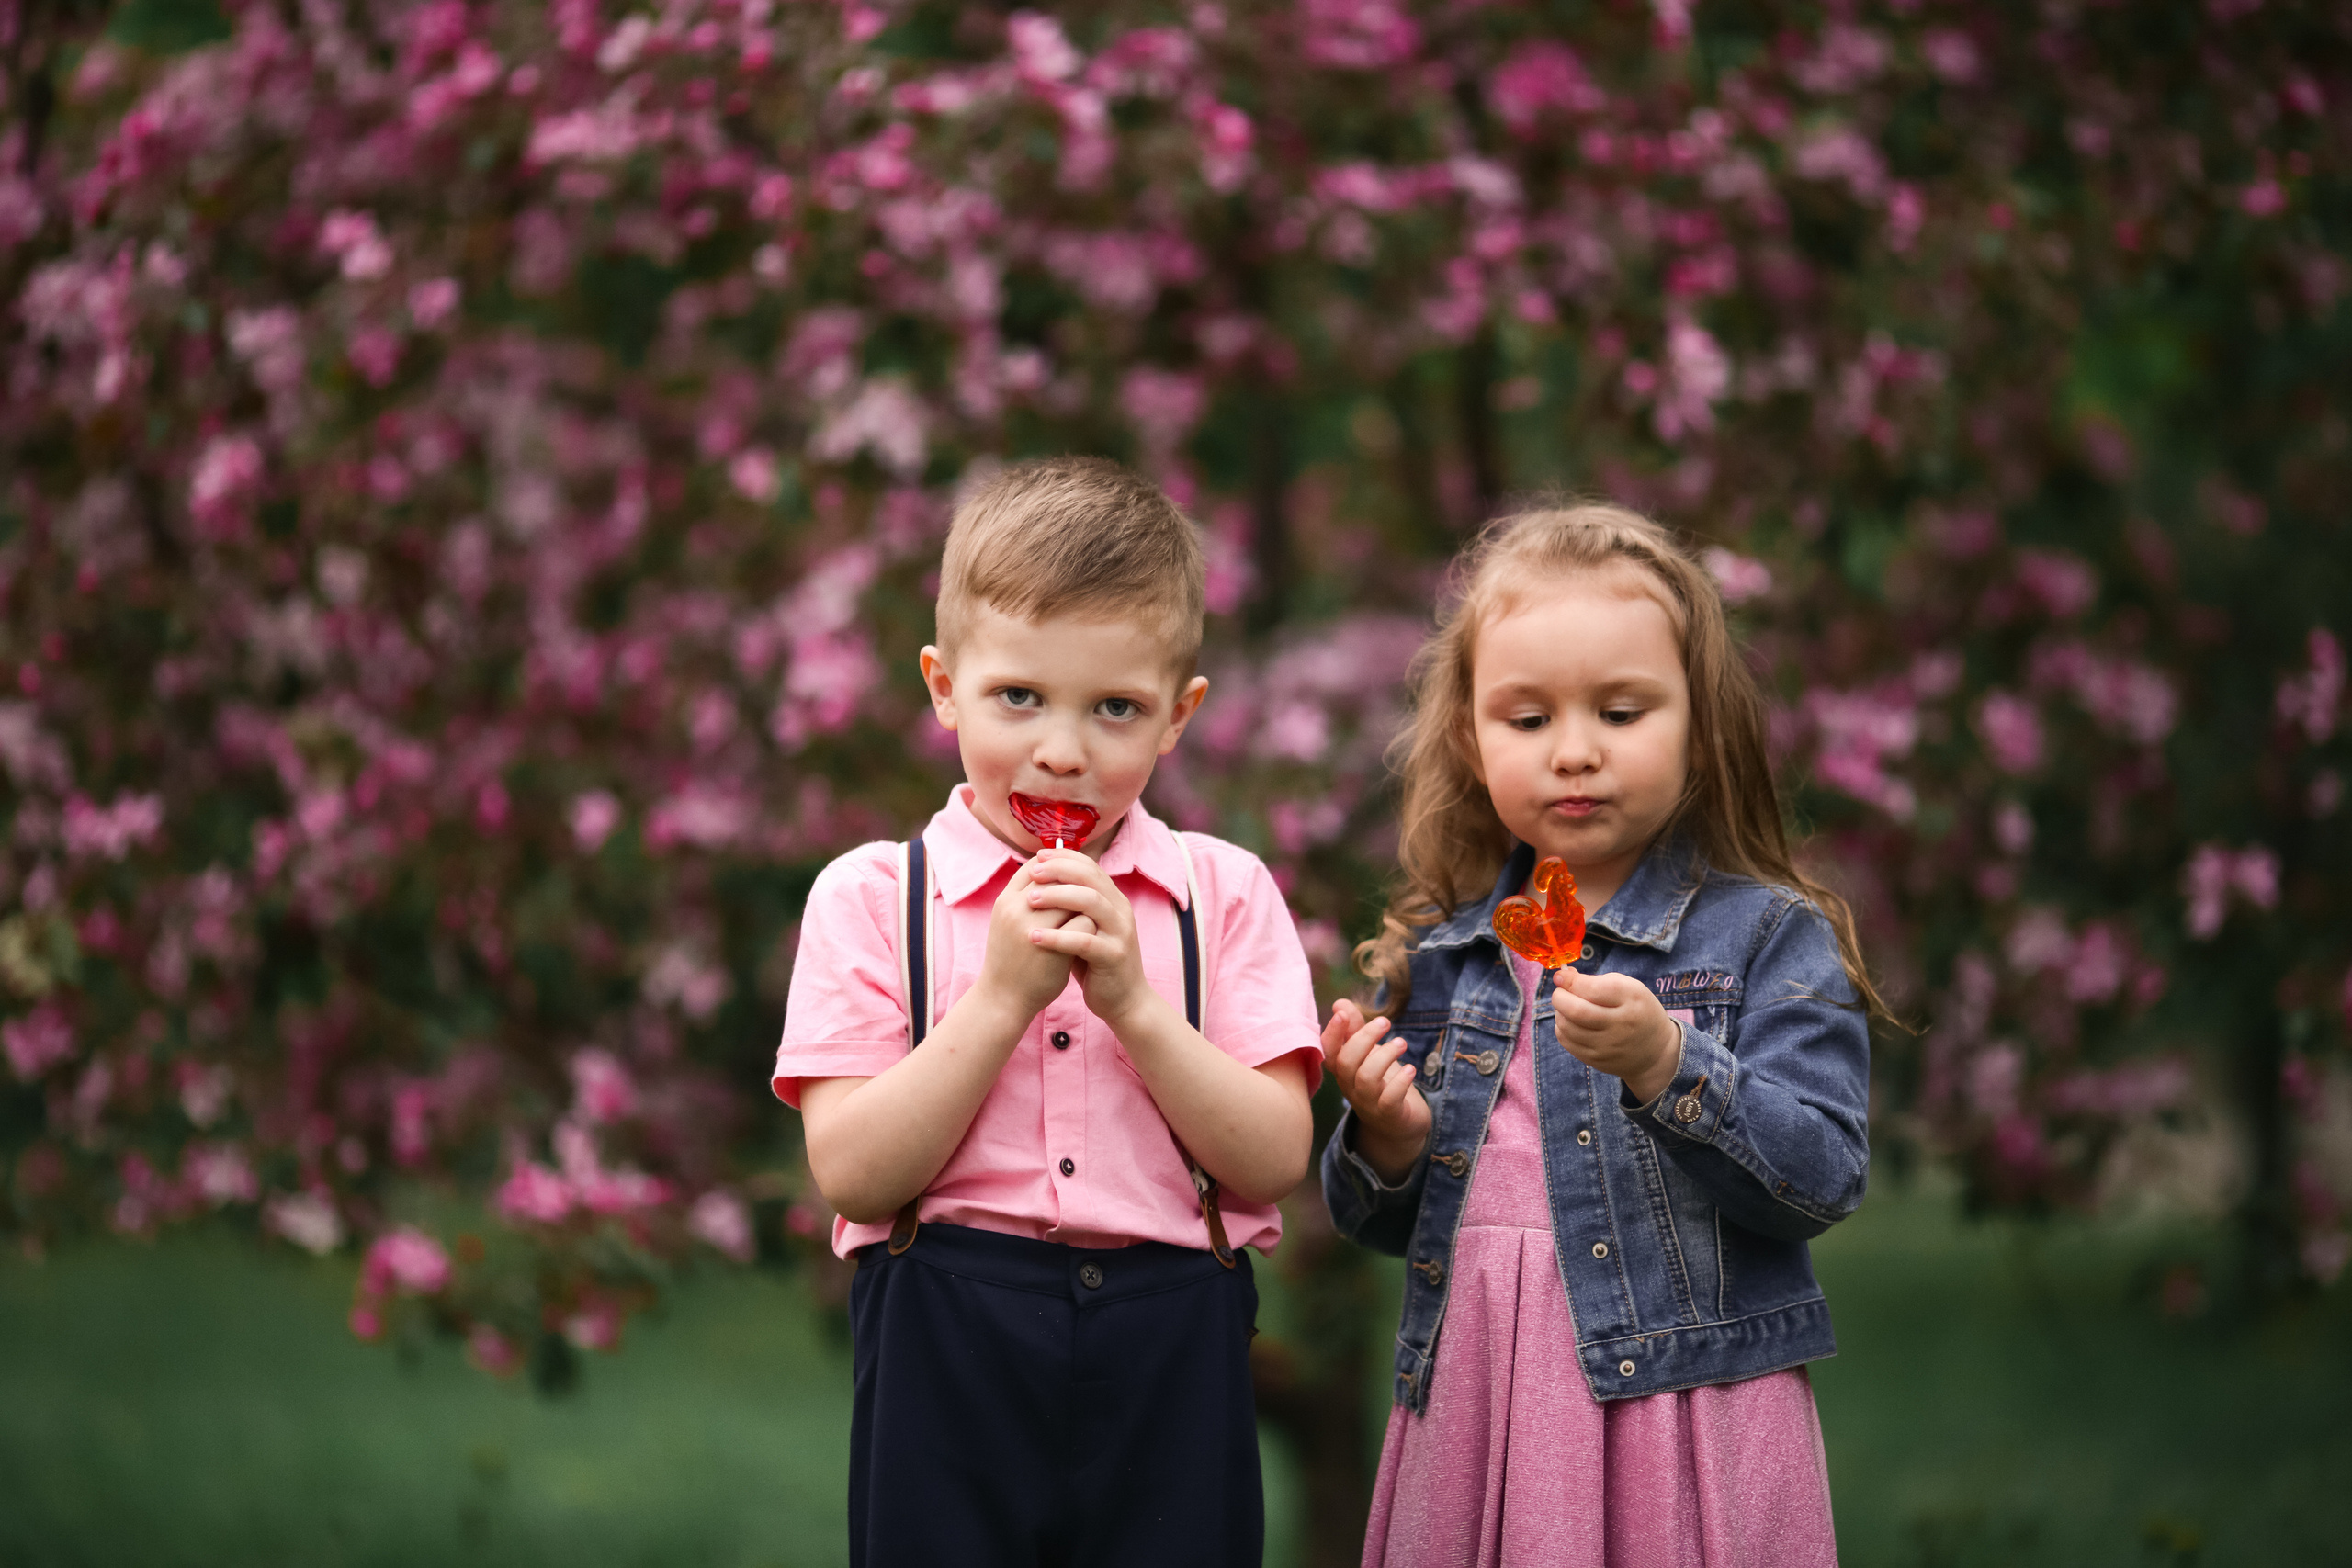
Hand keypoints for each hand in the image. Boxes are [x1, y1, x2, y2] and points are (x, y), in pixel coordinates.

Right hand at [976, 860, 1080, 1018]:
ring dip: (1088, 901)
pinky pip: (1083, 922)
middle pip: (1057, 877)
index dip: (1057, 867)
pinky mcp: (1053, 947)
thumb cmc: (1010, 959)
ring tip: (1095, 909)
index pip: (1035, 866)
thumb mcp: (1010, 923)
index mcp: (1005, 900)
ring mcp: (1032, 927)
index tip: (1073, 876)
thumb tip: (1055, 876)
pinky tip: (1095, 932)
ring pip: (1074, 896)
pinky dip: (1092, 924)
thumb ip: (1027, 901)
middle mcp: (1016, 909)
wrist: (1003, 999)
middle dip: (1076, 881)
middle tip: (1091, 889)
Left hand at [1020, 848, 1154, 1029]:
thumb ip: (1069, 907)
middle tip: (1033, 873)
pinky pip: (1084, 941)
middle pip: (1090, 877)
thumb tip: (1038, 882)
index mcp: (1113, 900)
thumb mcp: (1083, 928)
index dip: (1064, 857)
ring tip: (1029, 901)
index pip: (1090, 866)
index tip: (1038, 856)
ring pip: (1091, 902)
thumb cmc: (1095, 963)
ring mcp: (1120, 933)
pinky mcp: (1114, 956)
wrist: (1124, 1001)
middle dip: (1059, 870)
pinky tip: (1034, 937)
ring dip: (1057, 897)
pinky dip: (1057, 937)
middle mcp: (1120, 910)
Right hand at [1322, 999, 1429, 1183]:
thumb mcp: (1367, 1055)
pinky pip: (1389, 1100)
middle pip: (1347, 1062)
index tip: (1343, 1013)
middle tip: (1385, 1022)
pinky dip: (1400, 1082)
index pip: (1327, 1051)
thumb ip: (1354, 1030)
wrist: (1398, 1125)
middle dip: (1364, 1038)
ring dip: (1384, 1056)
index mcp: (1342, 1070)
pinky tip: (1411, 1070)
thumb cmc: (1380, 1083)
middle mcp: (1350, 1087)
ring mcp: (1368, 1103)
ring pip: (1366, 1078)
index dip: (1332, 1033)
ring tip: (1402, 1042)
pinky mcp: (1389, 1114)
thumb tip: (1340, 1003)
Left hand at [1551, 970, 1681, 1104]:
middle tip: (1560, 992)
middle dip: (1559, 997)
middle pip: (1576, 1010)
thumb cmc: (1637, 1010)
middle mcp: (1621, 1024)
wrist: (1655, 1051)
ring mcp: (1608, 1046)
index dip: (1570, 981)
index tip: (1560, 976)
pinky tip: (1571, 1023)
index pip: (1593, 989)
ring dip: (1560, 1012)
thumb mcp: (1630, 988)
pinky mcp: (1596, 1060)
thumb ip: (1597, 980)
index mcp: (1631, 999)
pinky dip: (1562, 1028)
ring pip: (1567, 1027)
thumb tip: (1562, 977)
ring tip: (1567, 1007)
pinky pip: (1567, 1042)